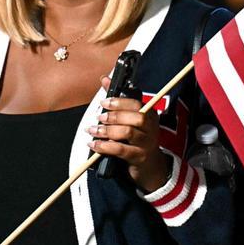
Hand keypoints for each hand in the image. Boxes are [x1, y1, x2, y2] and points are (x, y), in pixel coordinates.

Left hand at [87, 75, 170, 193]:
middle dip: (115, 116)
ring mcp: (146, 143)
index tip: (104, 102)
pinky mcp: (139, 157)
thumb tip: (104, 78)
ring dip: (107, 131)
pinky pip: (120, 150)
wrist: (150, 166)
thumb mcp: (129, 119)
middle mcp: (151, 127)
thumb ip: (117, 99)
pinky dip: (104, 146)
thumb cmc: (136, 139)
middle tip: (99, 118)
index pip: (137, 104)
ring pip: (127, 133)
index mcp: (149, 114)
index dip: (120, 102)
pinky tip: (94, 144)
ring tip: (93, 131)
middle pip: (136, 117)